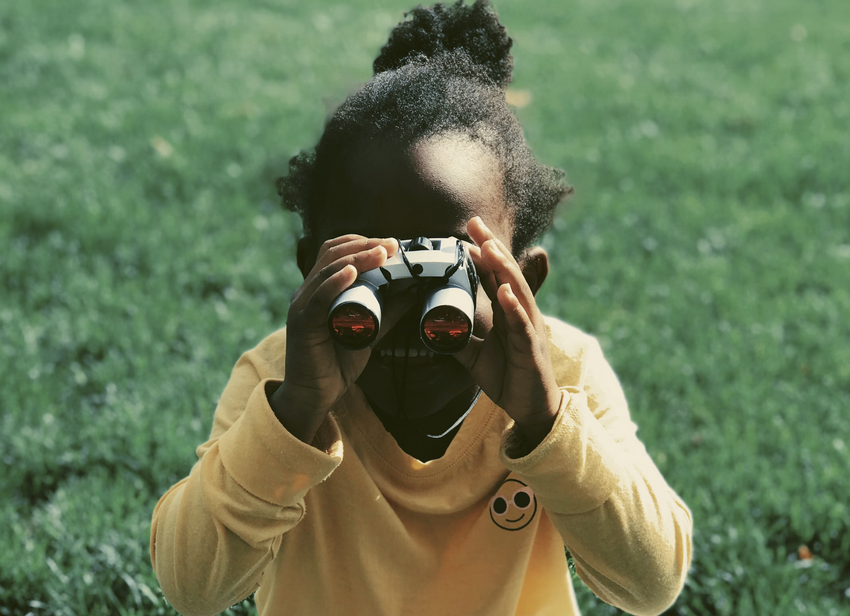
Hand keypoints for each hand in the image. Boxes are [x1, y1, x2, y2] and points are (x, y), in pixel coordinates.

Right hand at [271, 235, 400, 441]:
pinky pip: (318, 297)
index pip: (337, 251)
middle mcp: (307, 291)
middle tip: (393, 245)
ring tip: (382, 253)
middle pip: (333, 253)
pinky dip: (335, 282)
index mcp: (320, 289)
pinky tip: (352, 273)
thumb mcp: (370, 330)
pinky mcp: (302, 324)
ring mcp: (302, 305)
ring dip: (357, 257)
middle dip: (365, 244)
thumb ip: (388, 311)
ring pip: (328, 270)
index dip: (363, 242)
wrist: (315, 396)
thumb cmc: (337, 363)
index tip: (393, 244)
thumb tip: (415, 291)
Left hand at [453, 217, 561, 445]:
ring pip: (517, 292)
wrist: (530, 409)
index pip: (495, 276)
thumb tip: (432, 325)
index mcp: (508, 313)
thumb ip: (458, 338)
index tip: (467, 232)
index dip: (483, 253)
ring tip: (489, 247)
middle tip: (474, 223)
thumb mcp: (475, 356)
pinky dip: (514, 307)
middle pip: (506, 274)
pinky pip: (523, 326)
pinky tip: (506, 292)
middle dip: (491, 247)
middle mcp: (521, 314)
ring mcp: (529, 330)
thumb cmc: (508, 378)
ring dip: (503, 268)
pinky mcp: (531, 350)